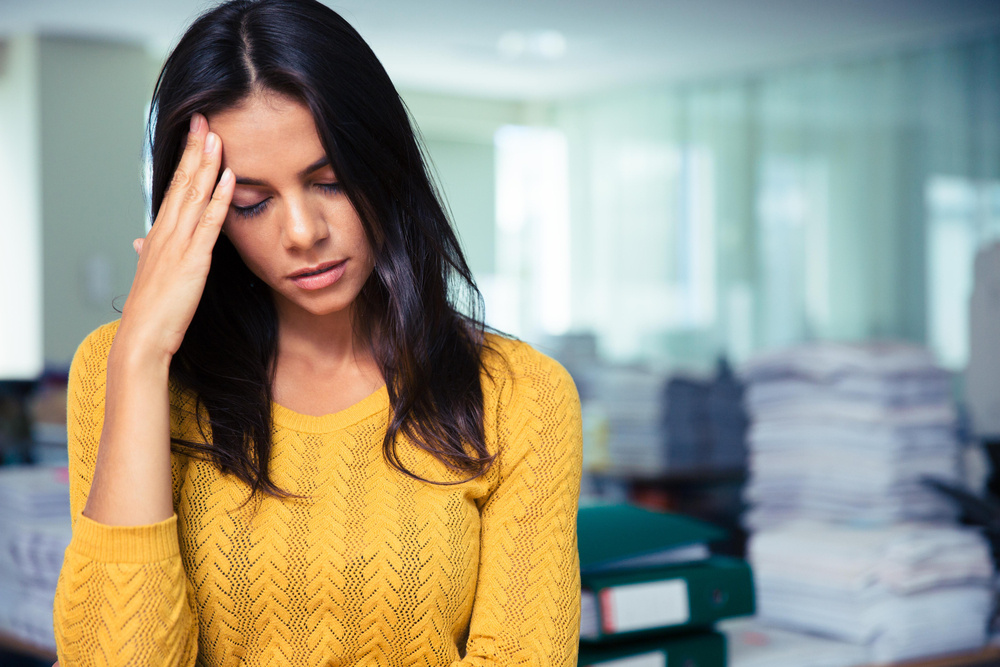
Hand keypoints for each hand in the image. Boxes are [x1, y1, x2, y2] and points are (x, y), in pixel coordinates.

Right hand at [118, 113, 233, 362]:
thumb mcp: (149, 275)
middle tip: (204, 118)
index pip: (173, 187)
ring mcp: (178, 245)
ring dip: (207, 164)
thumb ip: (149, 252)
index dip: (185, 159)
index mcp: (157, 235)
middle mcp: (165, 233)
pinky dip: (220, 198)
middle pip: (182, 182)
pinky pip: (209, 223)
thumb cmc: (151, 311)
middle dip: (194, 149)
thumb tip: (139, 240)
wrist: (143, 339)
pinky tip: (229, 178)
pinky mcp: (193, 261)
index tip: (195, 135)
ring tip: (217, 136)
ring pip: (194, 195)